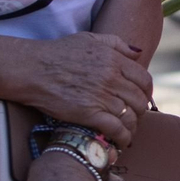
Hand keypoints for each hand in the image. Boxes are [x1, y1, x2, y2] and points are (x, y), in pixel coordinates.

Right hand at [22, 32, 150, 147]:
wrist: (32, 69)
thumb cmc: (59, 52)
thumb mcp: (91, 38)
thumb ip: (117, 44)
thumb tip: (138, 52)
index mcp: (114, 60)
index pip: (144, 80)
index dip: (147, 92)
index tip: (143, 99)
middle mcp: (111, 78)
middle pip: (139, 100)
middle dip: (140, 111)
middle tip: (134, 116)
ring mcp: (101, 97)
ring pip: (130, 116)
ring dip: (132, 126)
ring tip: (128, 131)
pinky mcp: (88, 114)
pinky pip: (115, 129)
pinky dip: (122, 137)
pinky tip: (121, 141)